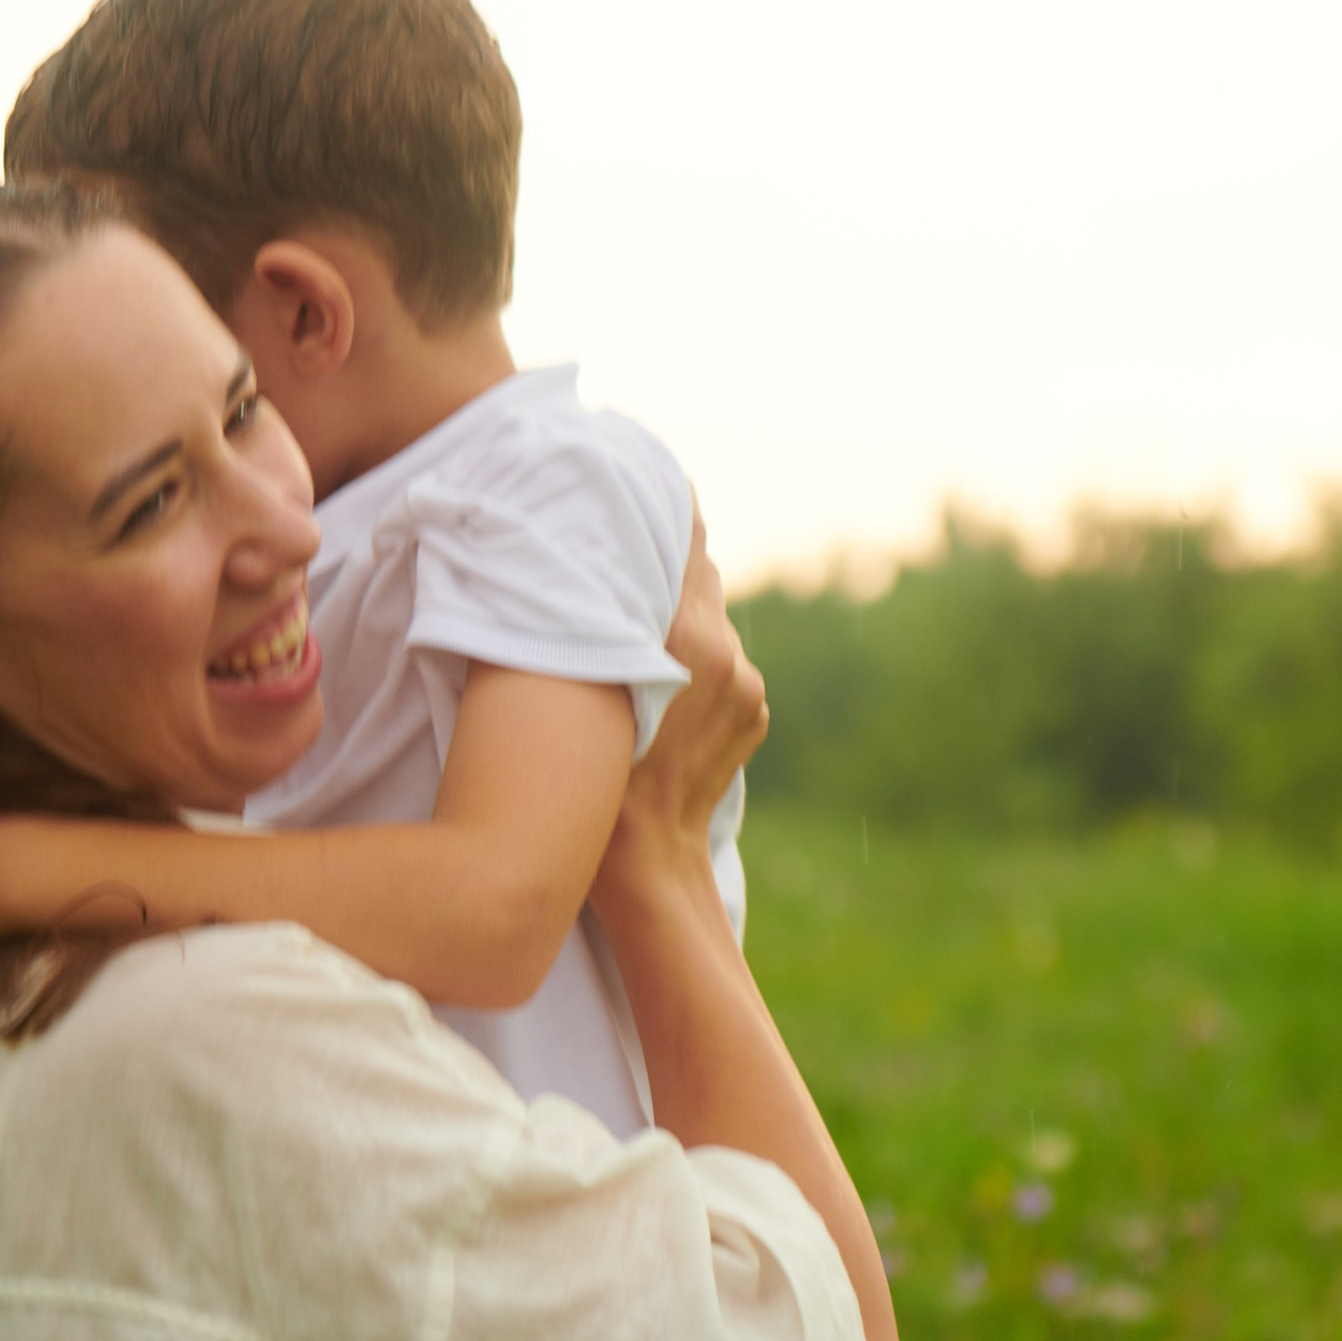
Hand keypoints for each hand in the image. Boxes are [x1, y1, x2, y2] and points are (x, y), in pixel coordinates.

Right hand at [604, 510, 767, 888]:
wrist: (650, 862)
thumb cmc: (593, 778)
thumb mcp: (584, 686)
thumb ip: (603, 622)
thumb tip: (605, 564)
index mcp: (684, 636)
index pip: (686, 544)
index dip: (668, 508)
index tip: (648, 478)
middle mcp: (727, 652)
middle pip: (699, 580)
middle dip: (665, 574)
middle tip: (625, 565)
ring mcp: (749, 684)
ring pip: (711, 626)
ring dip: (681, 628)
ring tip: (639, 648)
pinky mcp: (758, 710)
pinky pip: (725, 666)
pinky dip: (698, 668)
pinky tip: (664, 695)